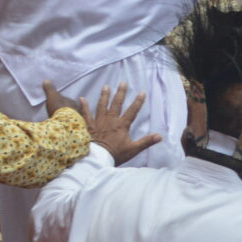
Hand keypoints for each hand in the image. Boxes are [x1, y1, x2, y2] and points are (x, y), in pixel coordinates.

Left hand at [44, 81, 162, 165]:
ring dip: (104, 96)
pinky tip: (81, 98)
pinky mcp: (89, 126)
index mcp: (122, 125)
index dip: (138, 102)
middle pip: (116, 104)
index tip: (142, 92)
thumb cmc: (115, 154)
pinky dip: (84, 106)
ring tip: (106, 87)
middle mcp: (111, 121)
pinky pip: (86, 115)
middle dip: (120, 93)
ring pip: (102, 106)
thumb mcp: (133, 149)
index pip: (132, 111)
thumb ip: (146, 141)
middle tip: (122, 83)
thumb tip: (160, 136)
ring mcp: (99, 122)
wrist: (97, 159)